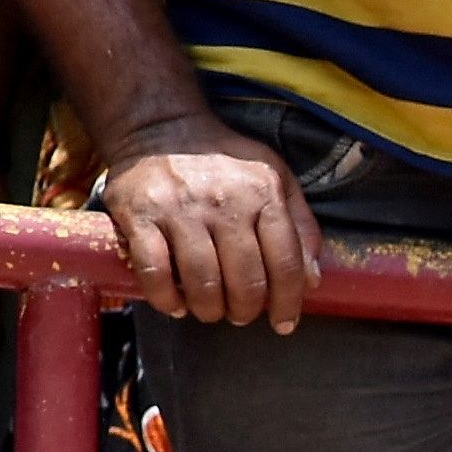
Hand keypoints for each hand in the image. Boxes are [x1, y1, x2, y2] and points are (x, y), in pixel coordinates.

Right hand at [95, 111, 319, 332]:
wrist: (159, 128)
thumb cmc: (223, 161)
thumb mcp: (275, 178)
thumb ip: (300, 225)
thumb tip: (312, 280)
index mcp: (263, 193)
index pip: (286, 263)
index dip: (287, 302)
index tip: (282, 323)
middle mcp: (224, 202)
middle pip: (245, 279)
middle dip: (245, 310)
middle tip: (239, 316)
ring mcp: (179, 210)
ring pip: (201, 280)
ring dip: (209, 309)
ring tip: (209, 311)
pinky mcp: (139, 216)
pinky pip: (154, 270)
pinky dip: (165, 298)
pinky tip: (174, 305)